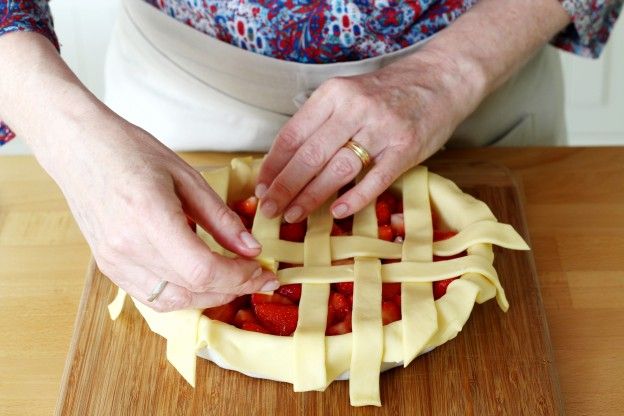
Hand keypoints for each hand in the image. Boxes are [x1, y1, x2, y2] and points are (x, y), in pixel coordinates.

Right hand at [46, 120, 277, 311]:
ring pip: (174, 301)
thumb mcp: (187, 176)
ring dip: (209, 297)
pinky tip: (201, 281)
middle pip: (192, 289)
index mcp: (150, 216)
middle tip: (258, 277)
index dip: (240, 277)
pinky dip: (183, 295)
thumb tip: (252, 249)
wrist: (79, 149)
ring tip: (234, 281)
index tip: (263, 272)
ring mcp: (114, 261)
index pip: (203, 269)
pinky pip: (152, 297)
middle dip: (234, 288)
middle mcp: (128, 247)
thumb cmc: (131, 152)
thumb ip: (221, 218)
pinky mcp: (108, 267)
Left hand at [255, 49, 479, 221]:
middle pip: (310, 155)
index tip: (262, 187)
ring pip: (337, 169)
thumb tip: (285, 163)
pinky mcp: (406, 148)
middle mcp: (355, 108)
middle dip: (285, 187)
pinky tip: (337, 212)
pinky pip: (375, 179)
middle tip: (270, 210)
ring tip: (294, 215)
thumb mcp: (347, 95)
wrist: (439, 79)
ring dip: (311, 196)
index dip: (273, 165)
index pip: (293, 134)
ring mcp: (382, 128)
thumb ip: (320, 123)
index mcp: (333, 94)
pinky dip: (354, 198)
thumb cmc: (386, 93)